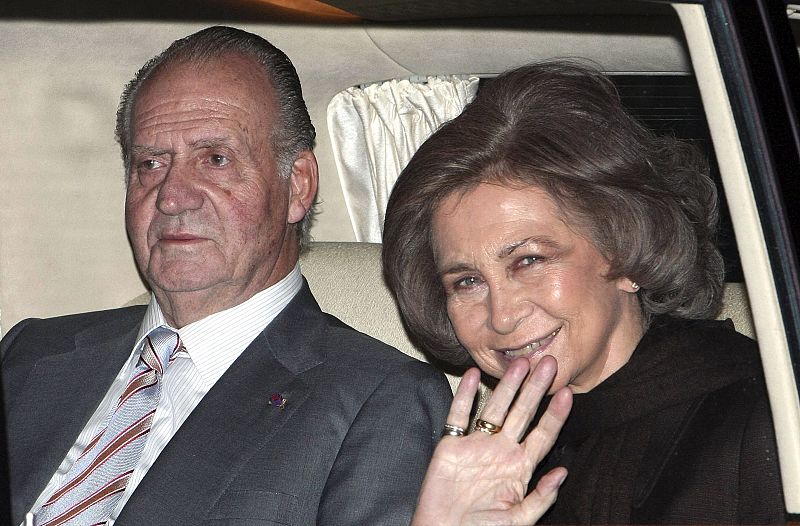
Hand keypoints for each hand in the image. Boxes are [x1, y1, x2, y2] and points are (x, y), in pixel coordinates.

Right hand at [411, 356, 571, 525]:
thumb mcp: (519, 521)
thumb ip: (541, 498)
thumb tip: (563, 472)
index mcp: (520, 467)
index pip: (543, 435)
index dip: (556, 415)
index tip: (568, 393)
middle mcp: (500, 450)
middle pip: (522, 413)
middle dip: (535, 388)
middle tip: (548, 362)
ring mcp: (476, 445)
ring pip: (494, 408)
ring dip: (506, 385)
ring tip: (519, 363)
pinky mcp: (451, 446)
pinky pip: (458, 415)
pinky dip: (465, 395)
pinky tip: (472, 375)